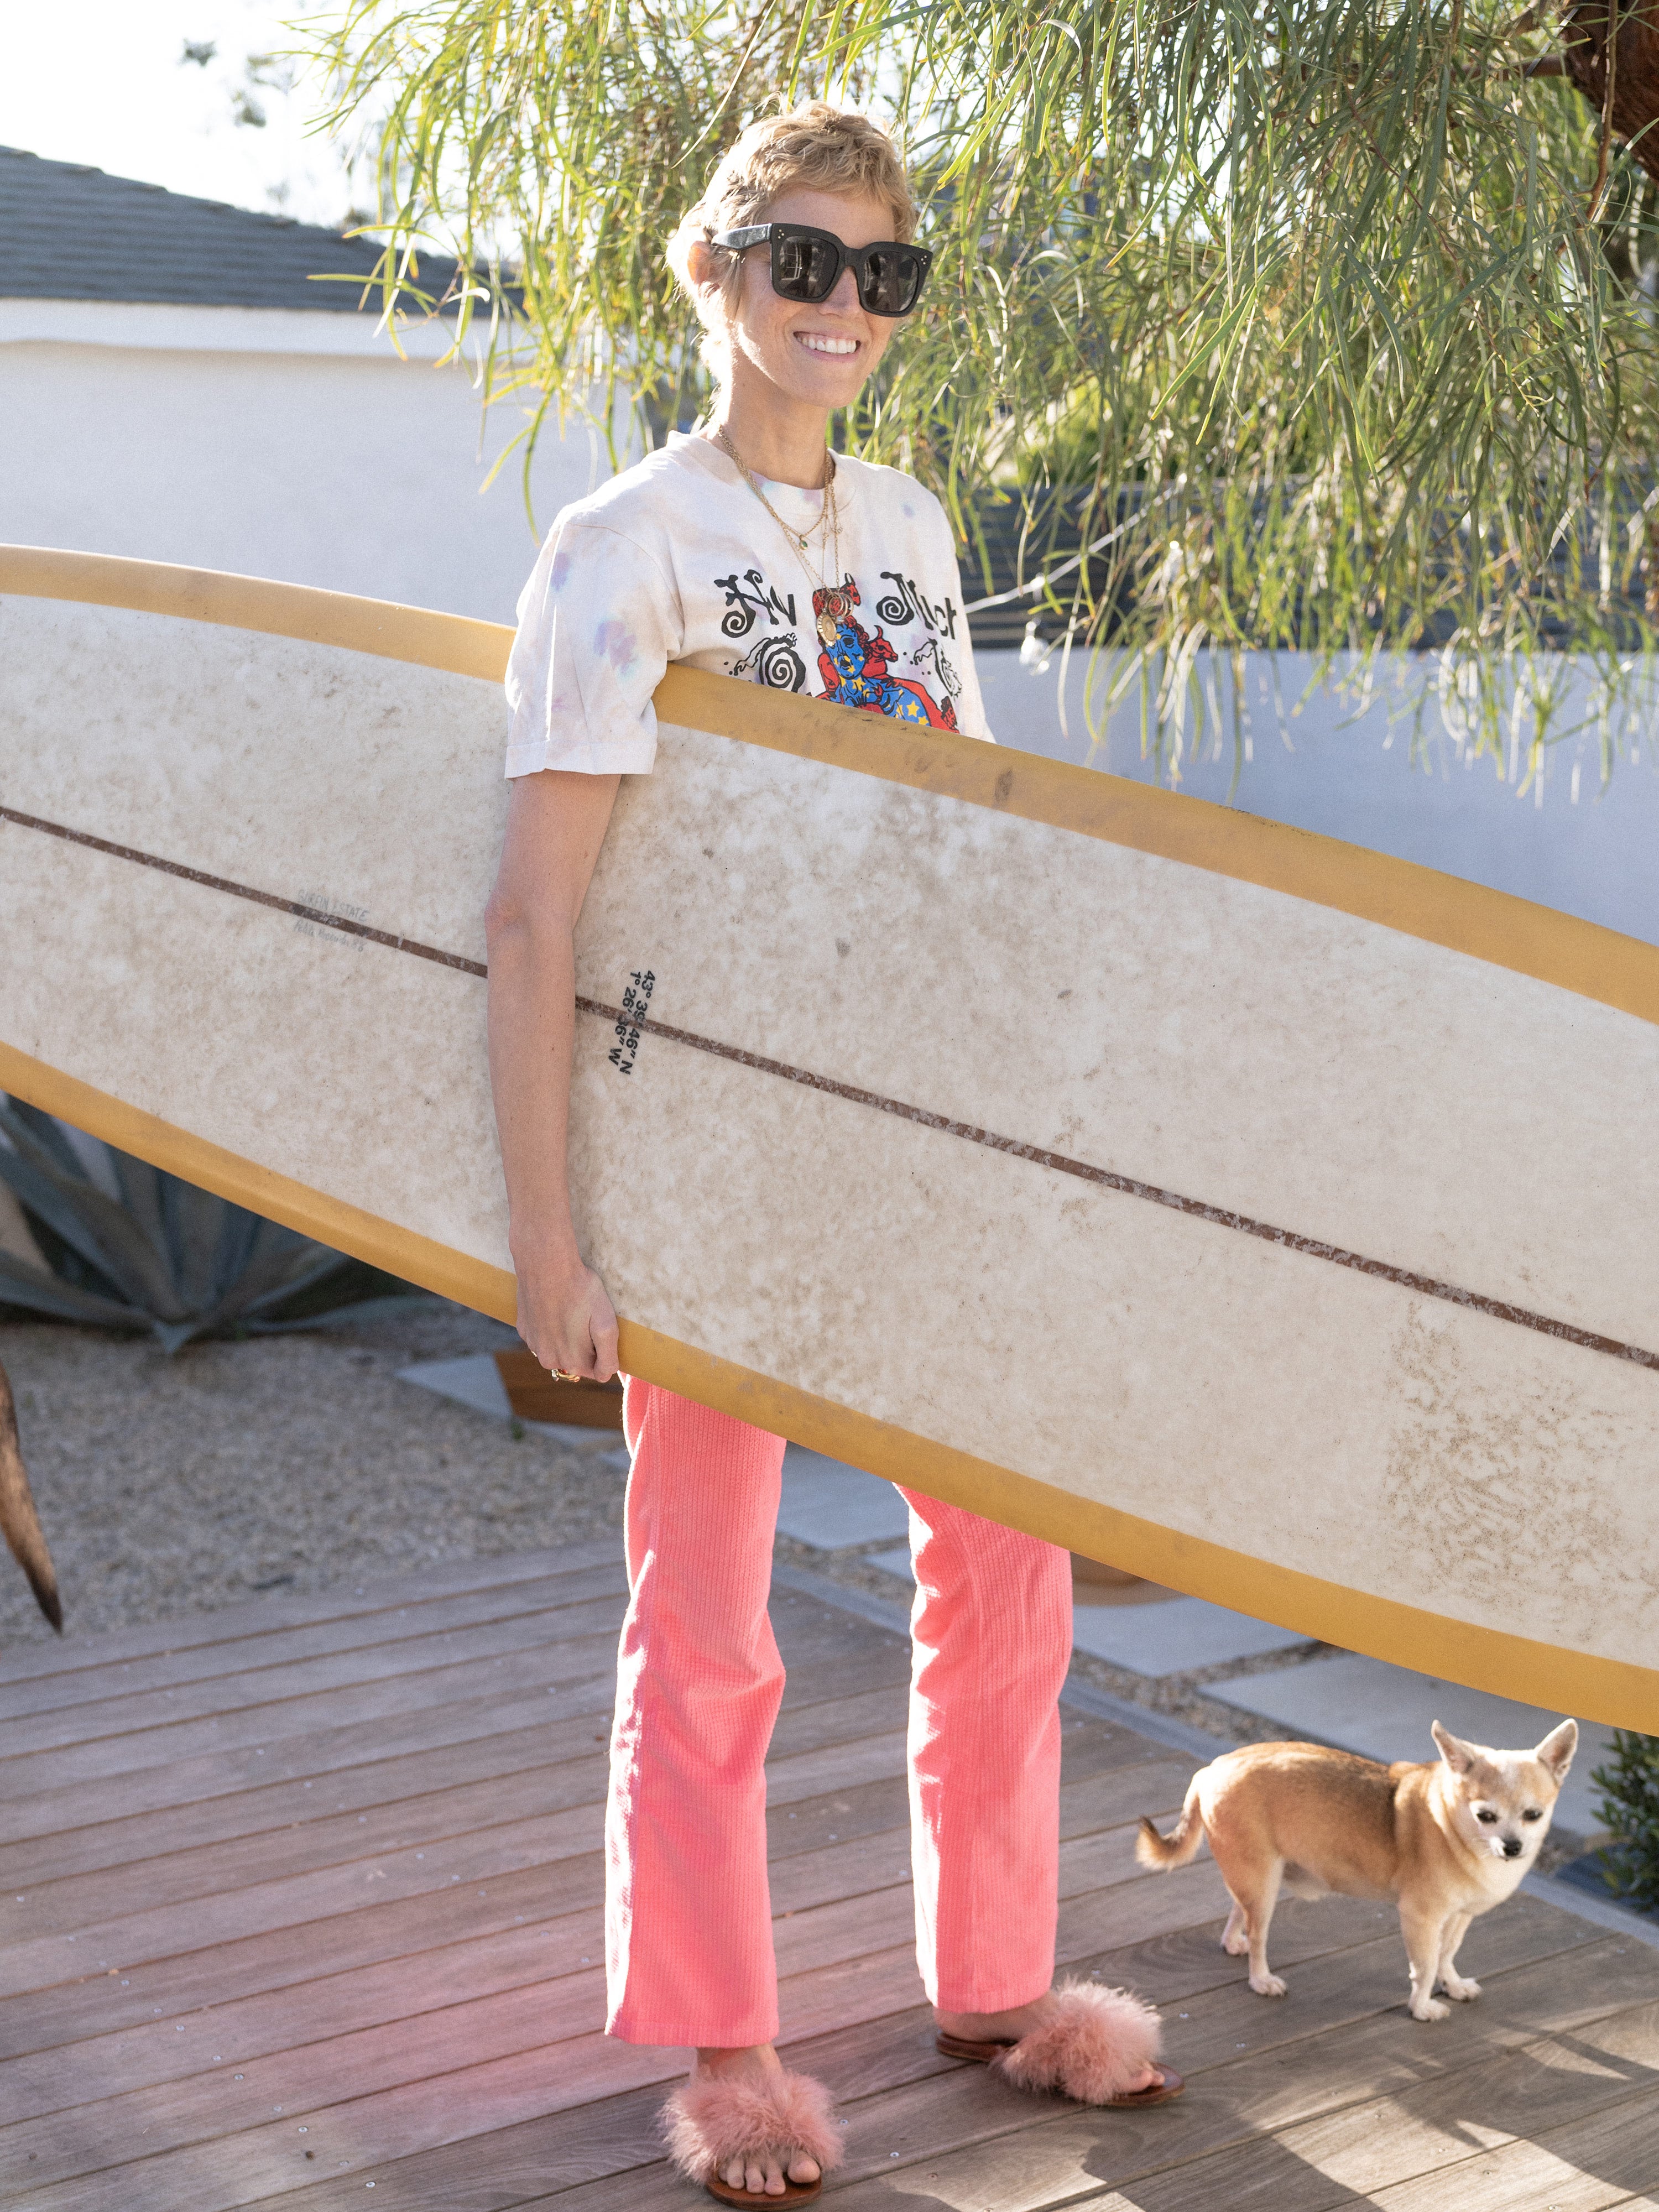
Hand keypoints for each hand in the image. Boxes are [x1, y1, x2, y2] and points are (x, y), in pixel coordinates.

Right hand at [513, 1245, 619, 1382]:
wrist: (545, 1264)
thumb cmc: (580, 1291)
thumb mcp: (606, 1323)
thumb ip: (608, 1357)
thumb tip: (605, 1376)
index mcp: (572, 1362)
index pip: (596, 1370)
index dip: (603, 1351)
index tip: (601, 1329)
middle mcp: (549, 1359)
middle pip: (576, 1361)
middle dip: (585, 1345)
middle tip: (587, 1317)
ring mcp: (534, 1344)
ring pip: (558, 1348)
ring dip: (566, 1336)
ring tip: (571, 1310)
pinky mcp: (524, 1329)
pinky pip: (543, 1335)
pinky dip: (550, 1326)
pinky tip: (555, 1306)